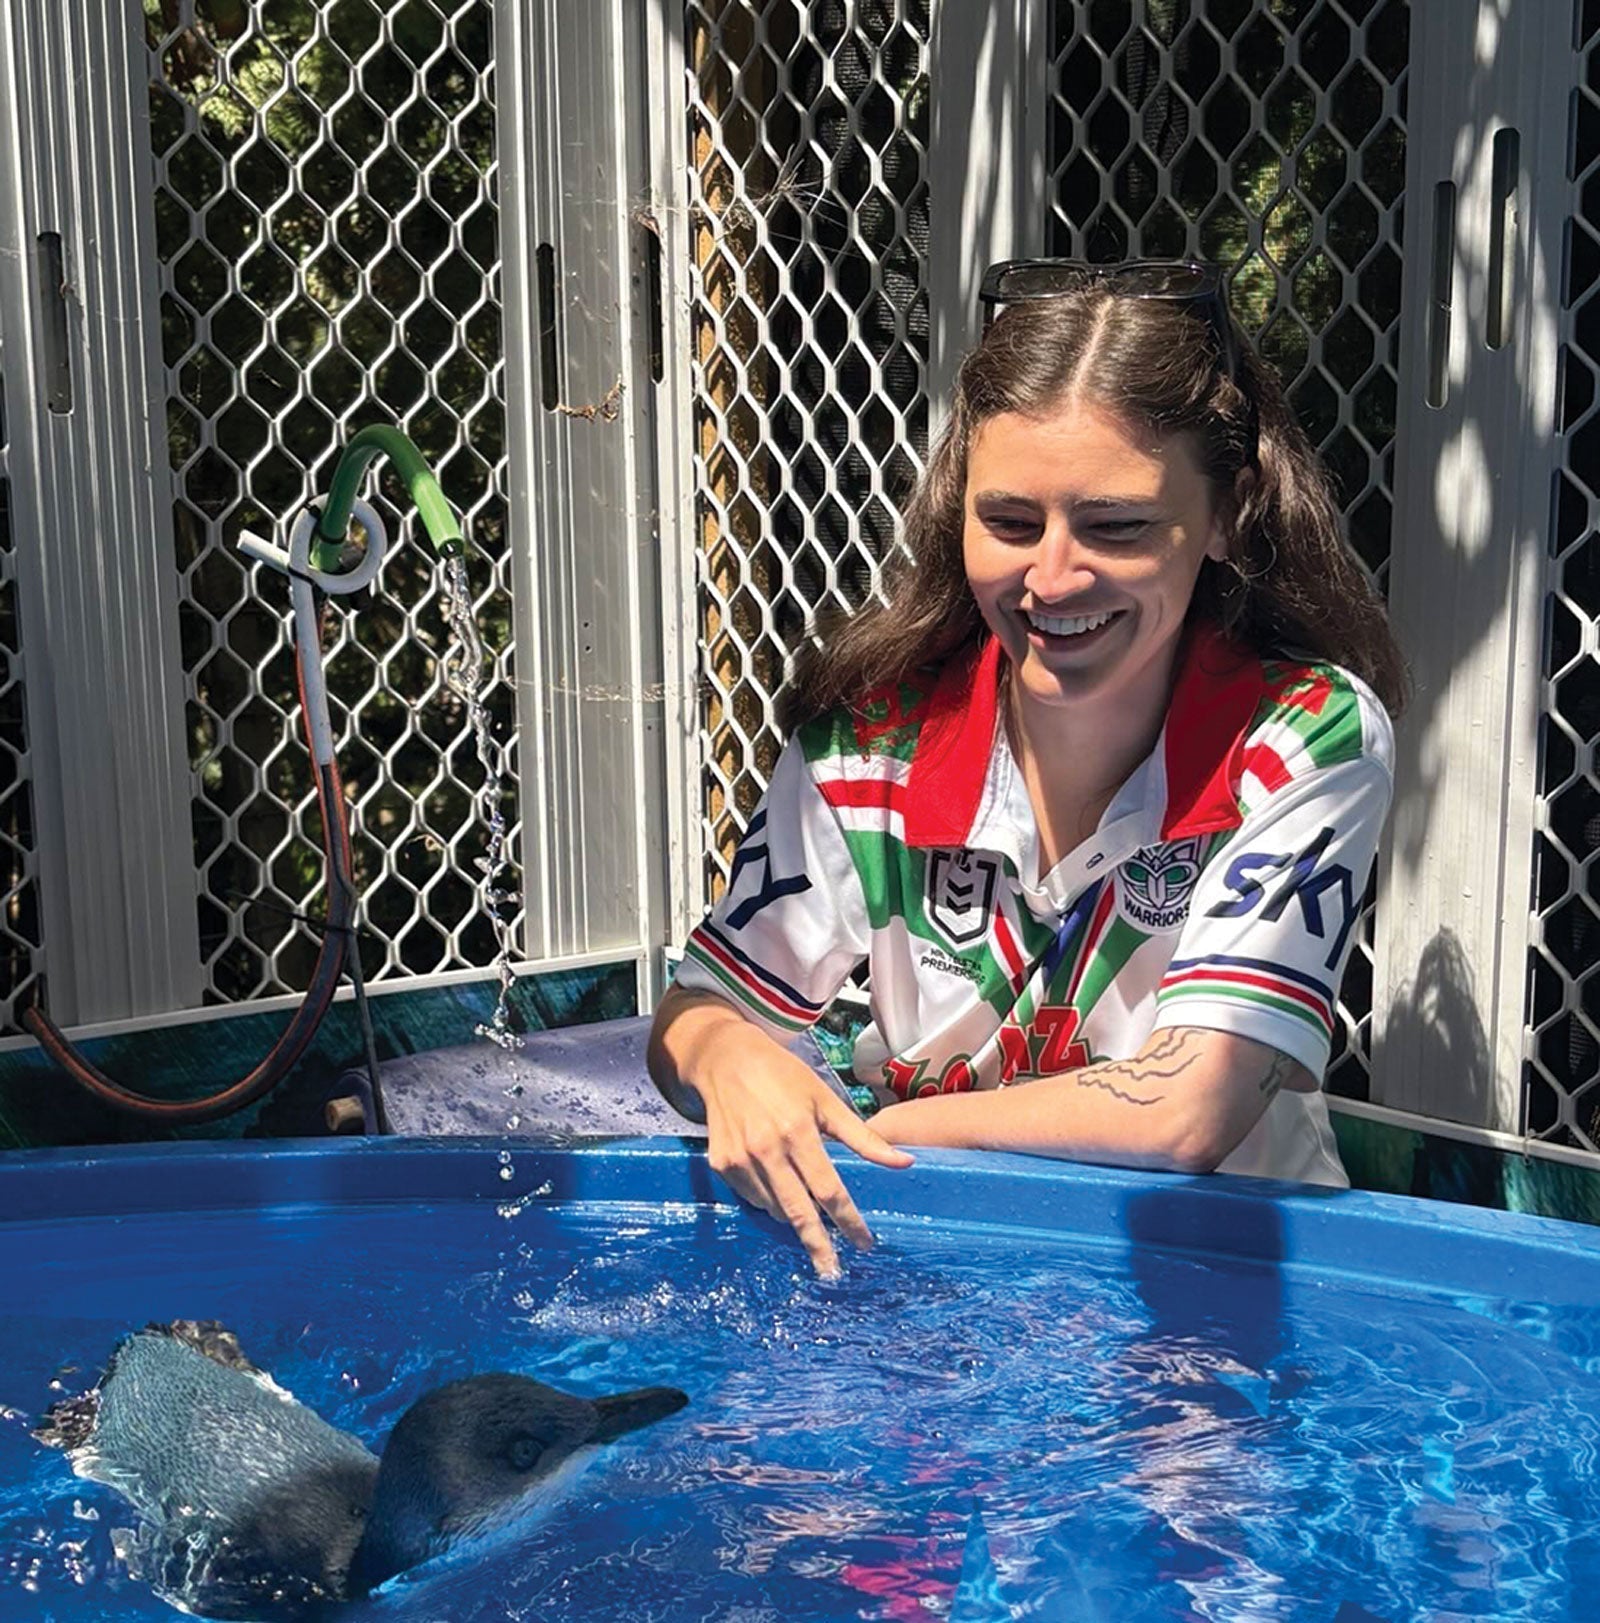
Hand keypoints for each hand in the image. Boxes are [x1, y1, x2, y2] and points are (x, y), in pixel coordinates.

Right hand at [698, 1046, 912, 1277]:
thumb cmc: (783, 1076)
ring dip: (794, 1217)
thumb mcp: (825, 1099)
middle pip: (798, 1212)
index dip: (849, 1221)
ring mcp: (740, 1160)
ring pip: (774, 1209)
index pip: (829, 1190)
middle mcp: (766, 1150)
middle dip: (818, 1246)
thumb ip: (863, 1138)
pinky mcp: (721, 1165)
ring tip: (806, 1209)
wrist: (725, 1060)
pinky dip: (769, 1200)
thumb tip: (904, 1163)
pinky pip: (752, 1197)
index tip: (864, 1243)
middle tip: (833, 1271)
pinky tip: (777, 1183)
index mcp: (798, 1131)